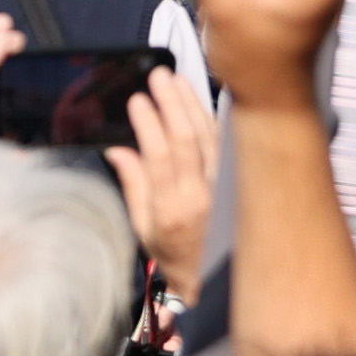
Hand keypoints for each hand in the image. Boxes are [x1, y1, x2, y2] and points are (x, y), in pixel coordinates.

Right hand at [98, 58, 215, 278]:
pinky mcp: (237, 181)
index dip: (148, 124)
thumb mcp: (144, 228)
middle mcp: (201, 195)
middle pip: (187, 138)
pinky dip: (212, 118)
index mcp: (172, 209)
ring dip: (192, 103)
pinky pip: (225, 142)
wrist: (216, 278)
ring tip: (177, 81)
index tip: (137, 101)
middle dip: (171, 102)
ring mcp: (224, 186)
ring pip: (209, 135)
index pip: (159, 155)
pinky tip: (201, 101)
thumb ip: (133, 186)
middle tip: (158, 77)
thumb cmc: (176, 256)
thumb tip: (118, 150)